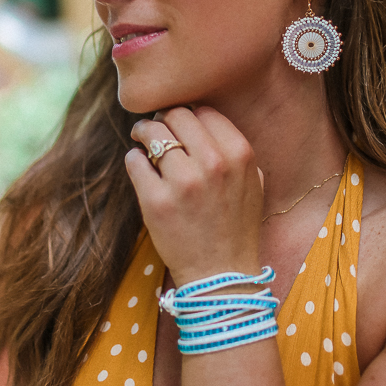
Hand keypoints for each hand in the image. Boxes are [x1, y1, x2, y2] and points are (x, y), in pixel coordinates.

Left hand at [126, 106, 262, 285]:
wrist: (221, 274)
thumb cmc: (235, 225)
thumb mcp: (251, 181)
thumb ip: (232, 148)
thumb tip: (200, 117)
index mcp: (239, 154)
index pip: (204, 111)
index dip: (188, 115)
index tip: (179, 124)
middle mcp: (213, 163)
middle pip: (176, 115)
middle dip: (163, 118)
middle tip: (155, 128)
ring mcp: (183, 182)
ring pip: (151, 132)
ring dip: (143, 133)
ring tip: (141, 139)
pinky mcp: (155, 201)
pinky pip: (134, 160)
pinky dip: (135, 159)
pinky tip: (141, 167)